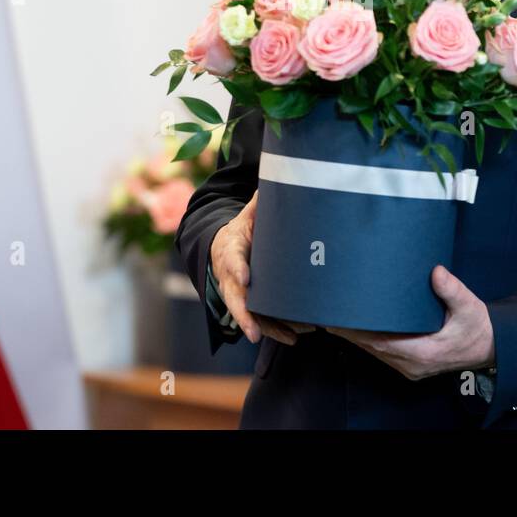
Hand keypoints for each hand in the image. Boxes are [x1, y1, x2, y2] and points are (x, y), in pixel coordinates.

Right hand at [209, 192, 314, 345]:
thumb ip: (260, 203)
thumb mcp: (247, 215)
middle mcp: (230, 276)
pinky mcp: (247, 304)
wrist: (221, 248)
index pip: (232, 259)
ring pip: (247, 314)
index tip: (245, 278)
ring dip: (265, 327)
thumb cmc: (241, 231)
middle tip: (252, 330)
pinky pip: (259, 320)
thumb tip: (280, 179)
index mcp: (230, 249)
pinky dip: (274, 330)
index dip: (237, 269)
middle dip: (244, 315)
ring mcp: (237, 293)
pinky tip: (294, 338)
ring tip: (290, 337)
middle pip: (234, 297)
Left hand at [325, 265, 494, 379]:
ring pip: (376, 352)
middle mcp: (413, 364)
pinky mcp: (410, 364)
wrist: (488, 346)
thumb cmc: (477, 326)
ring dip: (356, 337)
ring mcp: (410, 367)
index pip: (382, 343)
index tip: (340, 320)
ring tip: (335, 318)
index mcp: (424, 352)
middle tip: (328, 313)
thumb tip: (436, 272)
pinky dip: (368, 342)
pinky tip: (357, 328)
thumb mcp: (469, 306)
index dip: (358, 333)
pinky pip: (383, 354)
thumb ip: (452, 290)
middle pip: (373, 348)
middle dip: (350, 332)